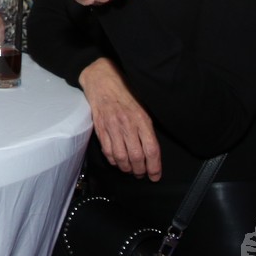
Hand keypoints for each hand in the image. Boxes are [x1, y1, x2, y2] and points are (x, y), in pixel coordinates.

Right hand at [79, 57, 160, 179]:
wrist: (102, 79)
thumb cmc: (125, 92)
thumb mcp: (143, 106)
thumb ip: (147, 127)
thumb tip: (152, 150)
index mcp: (142, 119)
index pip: (151, 150)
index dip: (154, 167)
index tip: (155, 176)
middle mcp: (127, 124)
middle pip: (136, 157)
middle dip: (140, 171)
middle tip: (142, 174)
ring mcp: (112, 127)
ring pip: (121, 157)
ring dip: (126, 168)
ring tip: (130, 170)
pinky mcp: (99, 128)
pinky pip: (107, 151)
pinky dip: (113, 160)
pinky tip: (117, 162)